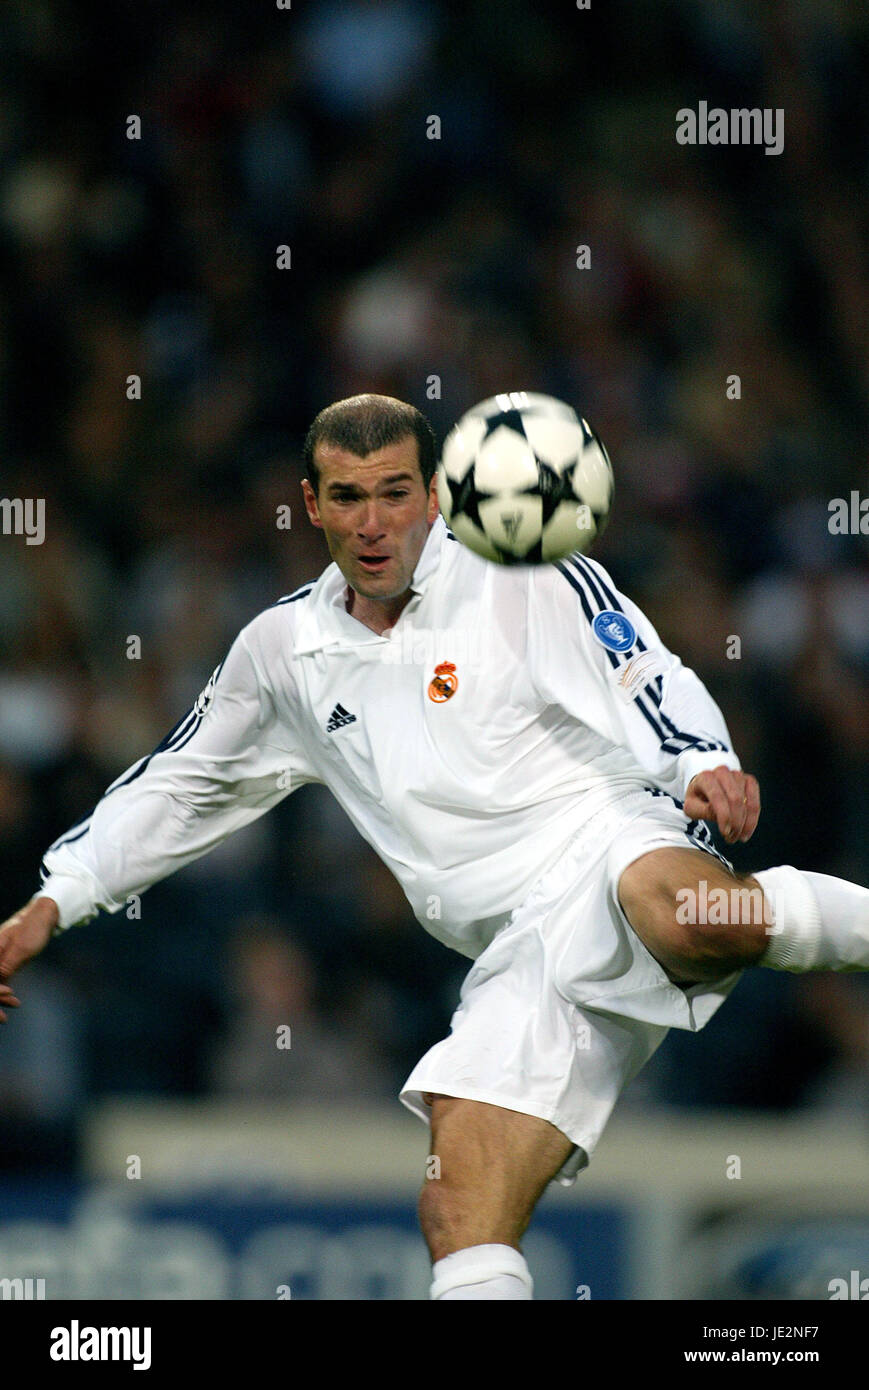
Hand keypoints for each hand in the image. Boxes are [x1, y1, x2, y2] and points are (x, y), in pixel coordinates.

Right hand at [0, 897, 58, 1020]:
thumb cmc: (34, 928)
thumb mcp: (22, 949)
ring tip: (9, 1012)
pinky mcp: (4, 962)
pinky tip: (13, 1002)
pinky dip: (4, 992)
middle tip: (3, 1018)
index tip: (4, 1002)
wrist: (44, 915)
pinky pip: (0, 980)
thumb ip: (6, 966)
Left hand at [684, 766, 759, 844]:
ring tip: (737, 837)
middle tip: (731, 839)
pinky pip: (755, 801)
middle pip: (736, 799)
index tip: (725, 833)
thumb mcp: (691, 807)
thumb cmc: (697, 799)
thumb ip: (702, 811)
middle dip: (736, 822)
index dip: (724, 816)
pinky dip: (753, 818)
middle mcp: (723, 772)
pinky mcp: (749, 781)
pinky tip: (747, 830)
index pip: (717, 796)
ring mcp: (738, 775)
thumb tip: (719, 815)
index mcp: (705, 777)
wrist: (705, 787)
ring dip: (745, 823)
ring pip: (747, 802)